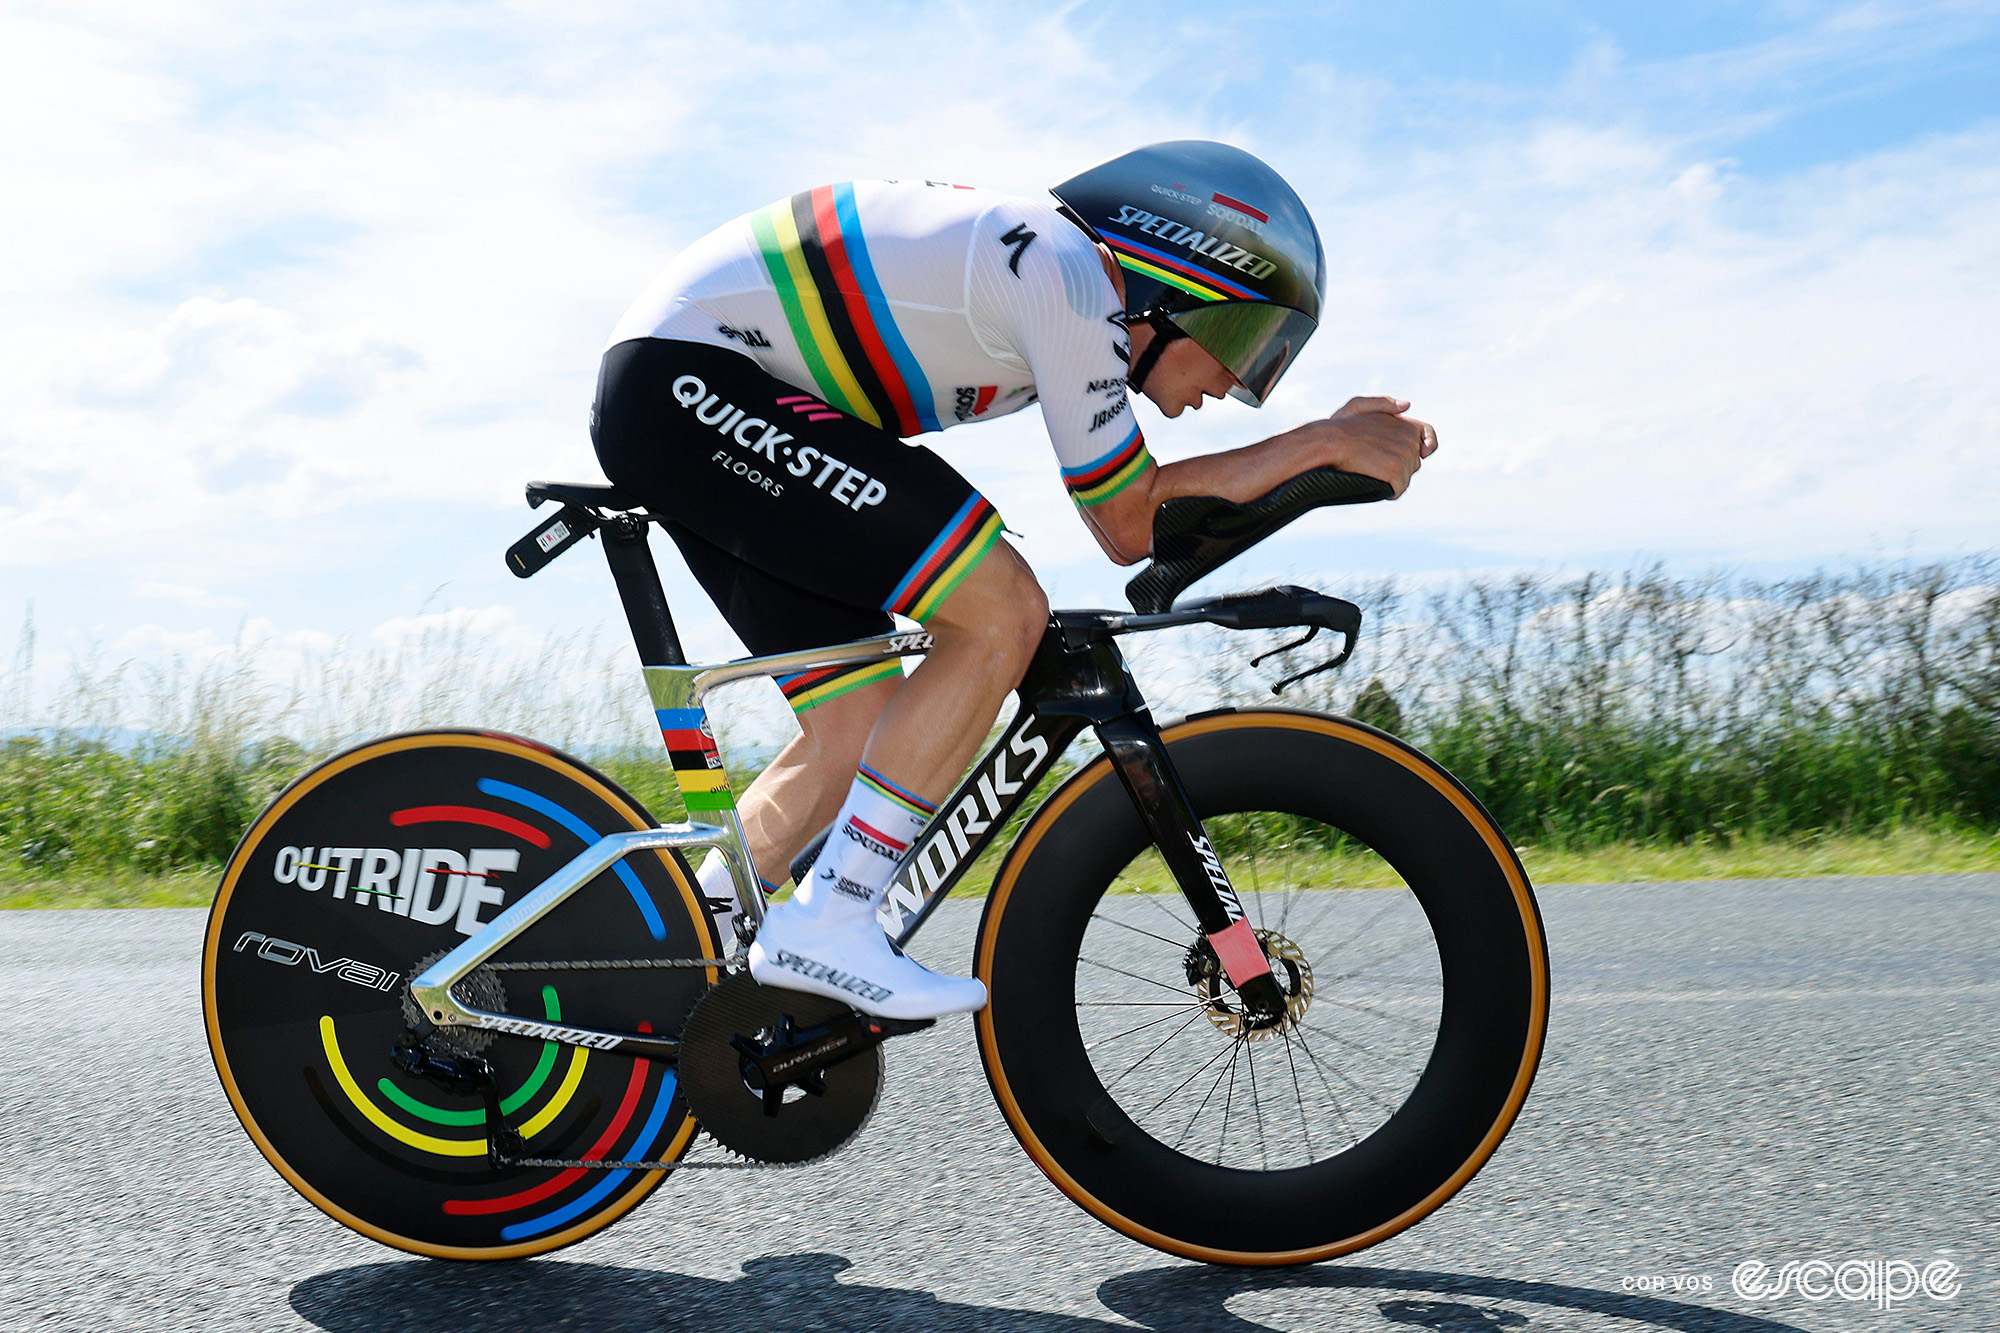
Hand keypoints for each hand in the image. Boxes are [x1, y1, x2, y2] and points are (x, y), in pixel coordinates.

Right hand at [1304, 396, 1435, 496]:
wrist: (1327, 442)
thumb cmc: (1338, 427)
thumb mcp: (1358, 406)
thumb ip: (1383, 403)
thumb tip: (1406, 405)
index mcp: (1404, 423)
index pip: (1428, 435)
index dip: (1426, 446)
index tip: (1421, 453)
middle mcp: (1410, 438)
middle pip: (1413, 462)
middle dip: (1397, 466)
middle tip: (1374, 462)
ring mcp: (1405, 455)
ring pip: (1405, 477)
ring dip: (1390, 479)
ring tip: (1369, 470)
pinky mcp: (1396, 470)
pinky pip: (1398, 489)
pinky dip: (1387, 490)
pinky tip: (1371, 482)